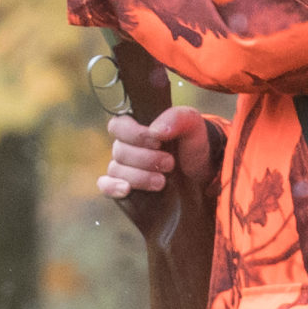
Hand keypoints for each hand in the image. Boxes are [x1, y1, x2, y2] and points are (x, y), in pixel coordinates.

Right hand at [98, 105, 216, 200]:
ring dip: (139, 177)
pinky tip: (126, 190)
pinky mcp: (123, 185)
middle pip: (120, 151)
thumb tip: (155, 130)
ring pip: (116, 170)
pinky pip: (105, 185)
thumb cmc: (192, 142)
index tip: (158, 142)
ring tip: (162, 181)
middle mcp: (126, 145)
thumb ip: (177, 119)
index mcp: (136, 124)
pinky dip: (112, 187)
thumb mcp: (192, 125)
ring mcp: (123, 166)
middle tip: (170, 163)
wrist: (201, 169)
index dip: (135, 135)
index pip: (118, 125)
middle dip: (146, 159)